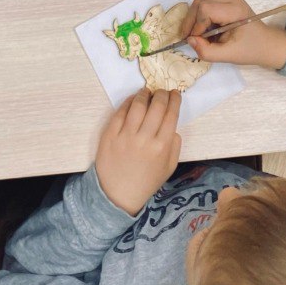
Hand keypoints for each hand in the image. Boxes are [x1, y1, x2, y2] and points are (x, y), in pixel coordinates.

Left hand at [95, 87, 181, 215]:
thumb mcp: (169, 168)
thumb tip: (173, 126)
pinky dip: (128, 102)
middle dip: (162, 94)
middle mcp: (145, 138)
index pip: (171, 115)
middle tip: (163, 91)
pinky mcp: (110, 134)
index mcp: (162, 147)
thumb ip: (175, 146)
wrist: (118, 193)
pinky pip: (120, 112)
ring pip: (138, 105)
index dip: (174, 100)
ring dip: (145, 94)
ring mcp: (125, 135)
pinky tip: (133, 99)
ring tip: (148, 92)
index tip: (175, 94)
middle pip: (156, 106)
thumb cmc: (146, 181)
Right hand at [184, 0, 285, 69]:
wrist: (267, 44)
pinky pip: (205, 6)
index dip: (196, 26)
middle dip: (191, 21)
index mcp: (235, 10)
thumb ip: (207, 51)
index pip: (205, 9)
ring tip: (199, 36)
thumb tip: (189, 40)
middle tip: (190, 38)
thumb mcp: (229, 55)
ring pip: (200, 4)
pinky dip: (200, 19)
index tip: (196, 41)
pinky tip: (205, 31)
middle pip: (200, 3)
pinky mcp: (225, 2)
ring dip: (195, 20)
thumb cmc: (251, 50)